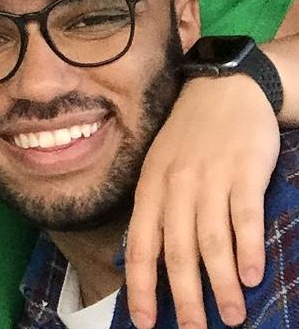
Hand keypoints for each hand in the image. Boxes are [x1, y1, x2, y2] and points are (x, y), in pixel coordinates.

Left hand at [125, 75, 279, 328]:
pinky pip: (244, 216)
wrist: (225, 87)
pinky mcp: (244, 171)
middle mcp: (176, 184)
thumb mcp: (159, 164)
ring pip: (211, 240)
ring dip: (221, 284)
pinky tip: (252, 276)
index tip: (144, 320)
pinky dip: (247, 249)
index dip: (141, 284)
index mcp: (151, 185)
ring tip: (231, 317)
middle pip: (177, 250)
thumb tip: (144, 256)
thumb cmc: (190, 133)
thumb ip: (155, 206)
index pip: (140, 243)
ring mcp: (210, 178)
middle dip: (184, 297)